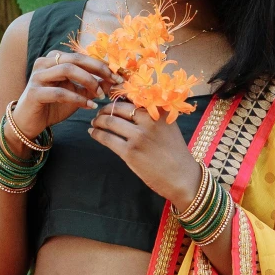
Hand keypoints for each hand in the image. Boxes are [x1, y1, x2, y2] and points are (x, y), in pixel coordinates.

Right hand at [11, 47, 113, 140]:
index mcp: (54, 59)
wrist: (28, 123)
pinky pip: (59, 92)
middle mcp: (44, 63)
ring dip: (88, 81)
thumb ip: (92, 86)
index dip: (101, 64)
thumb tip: (114, 80)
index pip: (81, 56)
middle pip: (75, 58)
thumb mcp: (77, 94)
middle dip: (98, 69)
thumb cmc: (52, 106)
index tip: (118, 76)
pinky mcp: (34, 93)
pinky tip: (89, 106)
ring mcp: (37, 77)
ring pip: (67, 70)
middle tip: (114, 81)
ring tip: (100, 95)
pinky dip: (77, 98)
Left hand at [88, 99, 202, 207]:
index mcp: (158, 112)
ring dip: (98, 121)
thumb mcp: (169, 126)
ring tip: (95, 123)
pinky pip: (107, 138)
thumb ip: (153, 115)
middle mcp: (148, 120)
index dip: (118, 98)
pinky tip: (93, 133)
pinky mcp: (130, 152)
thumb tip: (130, 106)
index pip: (132, 98)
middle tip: (100, 113)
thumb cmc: (175, 153)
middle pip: (118, 108)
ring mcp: (138, 136)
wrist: (181, 176)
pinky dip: (97, 134)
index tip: (111, 101)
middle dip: (105, 109)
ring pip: (110, 122)